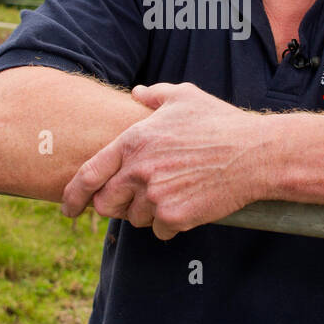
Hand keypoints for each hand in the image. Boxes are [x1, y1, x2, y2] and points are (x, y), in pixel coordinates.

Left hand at [61, 82, 268, 240]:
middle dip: (117, 205)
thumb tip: (138, 93)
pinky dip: (171, 223)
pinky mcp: (175, 217)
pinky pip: (160, 231)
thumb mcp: (185, 97)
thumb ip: (155, 94)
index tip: (68, 208)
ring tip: (173, 193)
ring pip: (135, 219)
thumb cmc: (221, 123)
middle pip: (106, 204)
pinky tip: (189, 205)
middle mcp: (138, 170)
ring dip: (147, 213)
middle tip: (137, 198)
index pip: (88, 174)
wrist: (255, 154)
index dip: (72, 195)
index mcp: (133, 142)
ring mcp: (155, 196)